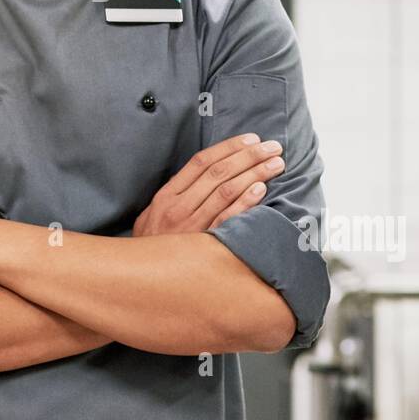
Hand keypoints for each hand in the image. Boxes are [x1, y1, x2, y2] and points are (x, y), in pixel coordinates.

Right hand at [133, 133, 284, 236]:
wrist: (142, 279)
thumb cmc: (152, 248)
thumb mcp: (151, 217)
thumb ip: (175, 196)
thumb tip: (204, 177)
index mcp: (166, 196)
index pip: (201, 161)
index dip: (229, 147)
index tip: (251, 140)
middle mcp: (178, 207)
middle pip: (219, 172)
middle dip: (249, 156)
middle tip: (273, 148)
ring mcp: (192, 226)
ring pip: (227, 191)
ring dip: (255, 174)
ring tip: (275, 164)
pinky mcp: (204, 245)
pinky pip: (228, 219)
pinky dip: (245, 202)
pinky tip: (261, 189)